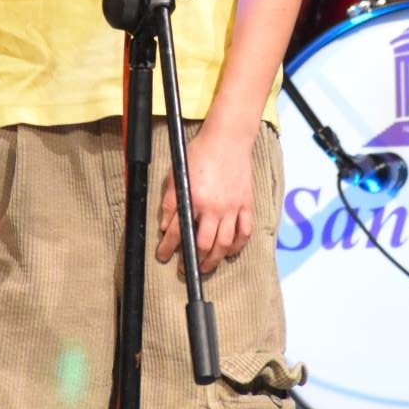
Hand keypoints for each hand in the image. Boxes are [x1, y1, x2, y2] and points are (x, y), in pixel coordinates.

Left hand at [155, 123, 254, 275]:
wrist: (228, 139)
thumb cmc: (200, 153)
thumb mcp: (176, 173)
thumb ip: (170, 201)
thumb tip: (164, 227)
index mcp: (194, 198)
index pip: (177, 231)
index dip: (167, 248)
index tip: (163, 256)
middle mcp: (214, 207)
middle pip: (203, 244)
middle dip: (192, 262)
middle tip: (184, 270)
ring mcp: (232, 208)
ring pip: (224, 244)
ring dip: (214, 261)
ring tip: (206, 267)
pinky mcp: (246, 204)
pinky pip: (245, 232)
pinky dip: (238, 246)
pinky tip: (230, 252)